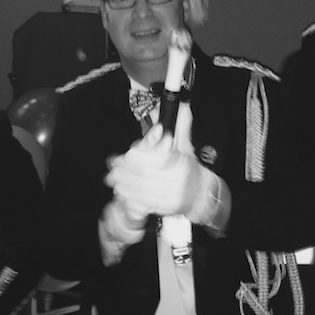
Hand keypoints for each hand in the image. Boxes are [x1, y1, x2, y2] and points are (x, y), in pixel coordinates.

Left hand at [105, 104, 218, 221]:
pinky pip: (142, 204)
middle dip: (125, 170)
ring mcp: (170, 197)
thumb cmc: (189, 167)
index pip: (157, 160)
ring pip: (141, 190)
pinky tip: (121, 191)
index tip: (127, 153)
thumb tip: (182, 105)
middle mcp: (177, 182)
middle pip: (145, 175)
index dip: (139, 156)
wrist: (201, 194)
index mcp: (181, 164)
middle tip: (113, 165)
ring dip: (124, 183)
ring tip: (113, 177)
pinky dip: (129, 197)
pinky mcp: (164, 208)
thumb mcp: (186, 145)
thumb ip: (181, 126)